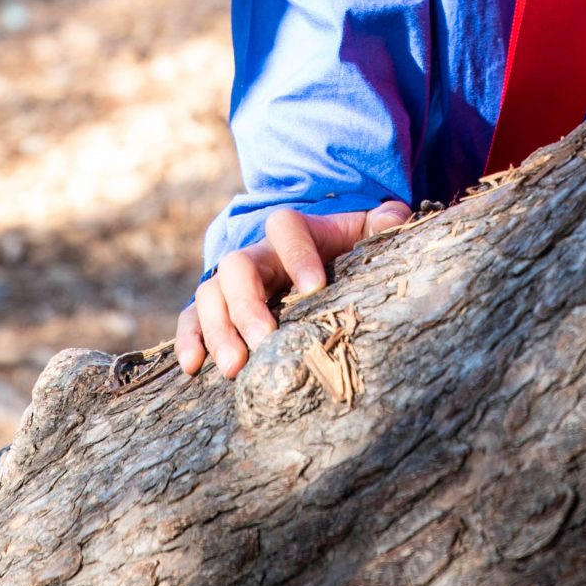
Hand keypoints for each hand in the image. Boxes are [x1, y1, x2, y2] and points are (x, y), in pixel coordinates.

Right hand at [175, 200, 410, 379]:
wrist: (315, 262)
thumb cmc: (343, 250)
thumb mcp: (364, 232)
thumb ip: (383, 224)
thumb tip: (396, 218)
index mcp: (294, 232)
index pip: (285, 227)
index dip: (297, 254)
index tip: (315, 287)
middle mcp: (257, 255)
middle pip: (237, 266)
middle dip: (247, 305)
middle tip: (265, 341)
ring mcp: (232, 283)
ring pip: (210, 294)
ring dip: (218, 329)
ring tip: (234, 367)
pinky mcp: (217, 311)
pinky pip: (192, 318)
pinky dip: (189, 339)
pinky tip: (192, 368)